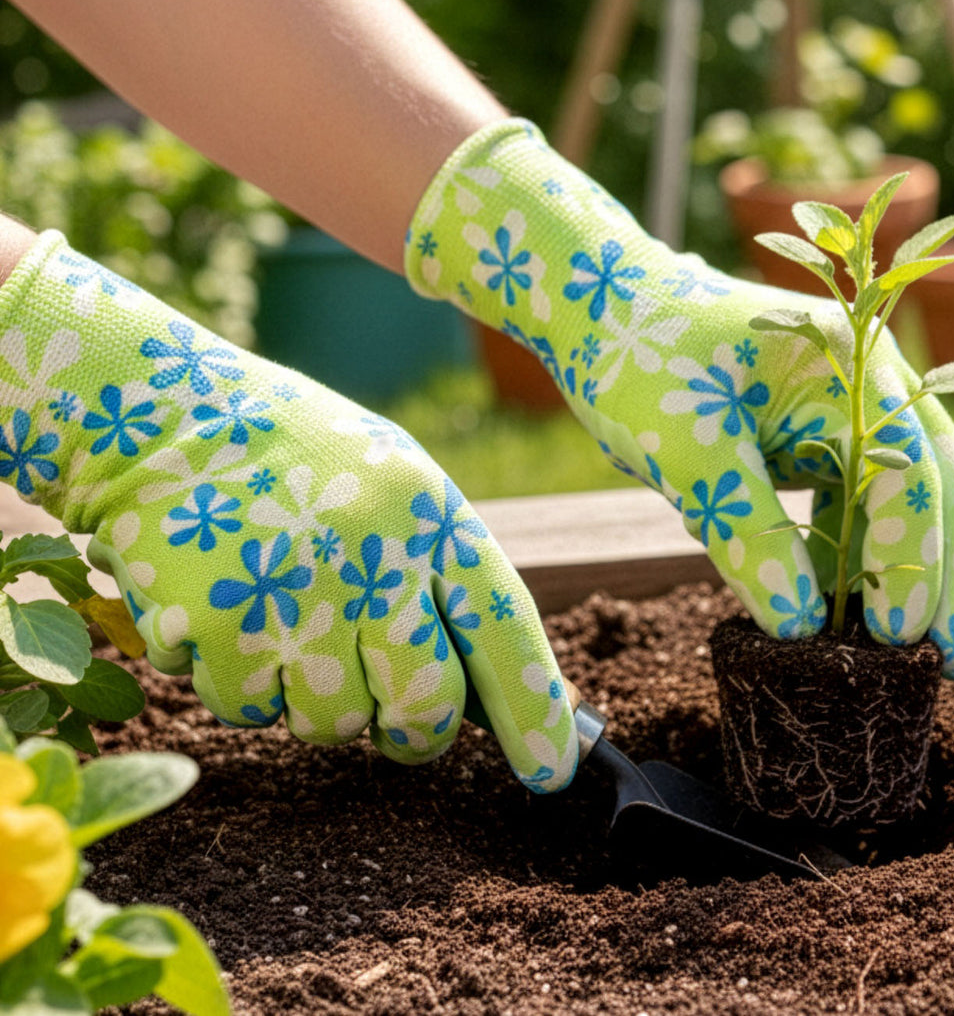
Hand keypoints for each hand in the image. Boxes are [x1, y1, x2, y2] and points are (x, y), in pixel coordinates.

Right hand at [0, 232, 576, 790]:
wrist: (167, 418)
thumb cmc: (298, 466)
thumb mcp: (393, 489)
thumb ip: (438, 577)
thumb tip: (480, 687)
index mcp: (429, 517)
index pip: (503, 630)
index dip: (534, 710)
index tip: (551, 770)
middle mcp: (376, 557)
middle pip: (425, 707)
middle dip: (411, 730)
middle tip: (388, 714)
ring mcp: (299, 594)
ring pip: (332, 726)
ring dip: (310, 697)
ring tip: (283, 618)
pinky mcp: (221, 626)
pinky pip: (248, 711)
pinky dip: (238, 679)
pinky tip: (227, 609)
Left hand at [406, 120, 953, 678]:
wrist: (599, 310)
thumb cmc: (640, 360)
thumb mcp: (687, 450)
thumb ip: (747, 534)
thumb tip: (798, 631)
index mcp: (847, 368)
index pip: (907, 473)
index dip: (910, 560)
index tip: (897, 637)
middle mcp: (863, 386)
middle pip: (935, 487)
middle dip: (950, 577)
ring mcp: (841, 412)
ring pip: (898, 502)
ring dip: (903, 574)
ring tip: (909, 657)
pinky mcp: (810, 438)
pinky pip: (849, 504)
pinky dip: (851, 556)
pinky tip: (842, 612)